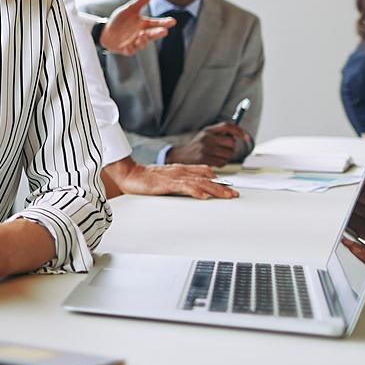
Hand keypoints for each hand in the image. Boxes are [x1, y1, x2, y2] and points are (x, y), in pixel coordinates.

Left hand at [99, 0, 175, 55]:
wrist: (106, 32)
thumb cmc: (120, 21)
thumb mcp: (130, 9)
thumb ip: (142, 0)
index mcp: (144, 24)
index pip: (157, 23)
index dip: (164, 23)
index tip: (172, 21)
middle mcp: (142, 34)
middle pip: (152, 34)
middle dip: (158, 33)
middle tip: (164, 31)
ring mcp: (135, 42)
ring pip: (142, 43)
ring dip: (144, 40)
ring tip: (143, 35)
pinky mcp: (126, 49)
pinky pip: (130, 50)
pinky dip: (131, 48)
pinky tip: (130, 45)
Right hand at [104, 156, 238, 198]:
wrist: (129, 174)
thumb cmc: (145, 178)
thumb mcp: (166, 178)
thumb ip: (180, 181)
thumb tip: (196, 189)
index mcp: (180, 169)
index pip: (204, 171)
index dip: (218, 179)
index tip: (230, 187)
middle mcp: (180, 171)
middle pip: (206, 178)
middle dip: (222, 187)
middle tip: (235, 195)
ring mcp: (174, 176)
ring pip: (199, 182)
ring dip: (214, 189)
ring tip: (226, 196)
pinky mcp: (166, 183)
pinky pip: (183, 187)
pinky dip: (195, 191)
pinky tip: (203, 195)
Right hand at [167, 123, 252, 166]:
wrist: (181, 155)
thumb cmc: (197, 146)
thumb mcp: (206, 135)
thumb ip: (219, 133)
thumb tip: (237, 134)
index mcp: (208, 130)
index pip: (227, 126)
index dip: (239, 131)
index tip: (247, 137)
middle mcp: (207, 138)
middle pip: (231, 142)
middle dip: (231, 148)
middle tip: (225, 149)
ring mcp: (205, 149)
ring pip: (229, 154)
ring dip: (226, 156)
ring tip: (217, 155)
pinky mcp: (205, 159)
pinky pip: (222, 162)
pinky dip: (221, 163)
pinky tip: (214, 161)